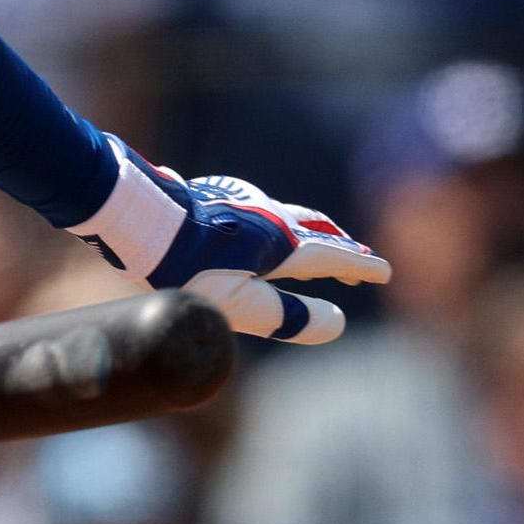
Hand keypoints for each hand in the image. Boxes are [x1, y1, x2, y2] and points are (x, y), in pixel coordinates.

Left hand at [73, 139, 387, 345]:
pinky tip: (263, 223)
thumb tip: (336, 324)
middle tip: (358, 259)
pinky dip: (277, 220)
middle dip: (341, 248)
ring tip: (321, 239)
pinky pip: (259, 208)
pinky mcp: (215, 198)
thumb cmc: (186, 269)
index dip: (359, 267)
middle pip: (316, 231)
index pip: (331, 257)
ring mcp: (241, 204)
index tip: (385, 272)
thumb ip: (286, 316)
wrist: (138, 221)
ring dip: (312, 230)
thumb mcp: (239, 305)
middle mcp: (268, 217)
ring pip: (289, 215)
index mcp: (279, 243)